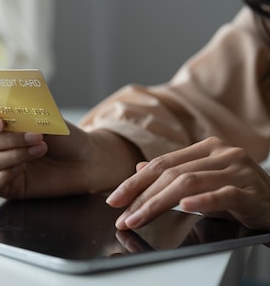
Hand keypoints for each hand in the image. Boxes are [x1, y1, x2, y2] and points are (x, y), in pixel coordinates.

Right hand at [0, 109, 141, 198]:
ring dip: (14, 154)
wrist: (86, 162)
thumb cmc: (66, 138)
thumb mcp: (49, 119)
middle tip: (37, 136)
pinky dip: (3, 176)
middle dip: (10, 138)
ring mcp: (1, 166)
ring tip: (41, 149)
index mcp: (0, 124)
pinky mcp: (7, 186)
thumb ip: (27, 113)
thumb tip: (9, 107)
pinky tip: (22, 170)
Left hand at [106, 136, 269, 231]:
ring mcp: (238, 170)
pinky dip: (202, 202)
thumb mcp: (202, 180)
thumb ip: (174, 173)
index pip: (162, 164)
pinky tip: (184, 208)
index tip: (114, 199)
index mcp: (206, 148)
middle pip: (171, 174)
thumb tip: (138, 168)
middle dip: (141, 198)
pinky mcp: (252, 191)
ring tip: (140, 219)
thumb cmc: (239, 192)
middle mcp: (222, 154)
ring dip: (158, 204)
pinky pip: (223, 194)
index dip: (134, 182)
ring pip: (190, 183)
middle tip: (123, 216)